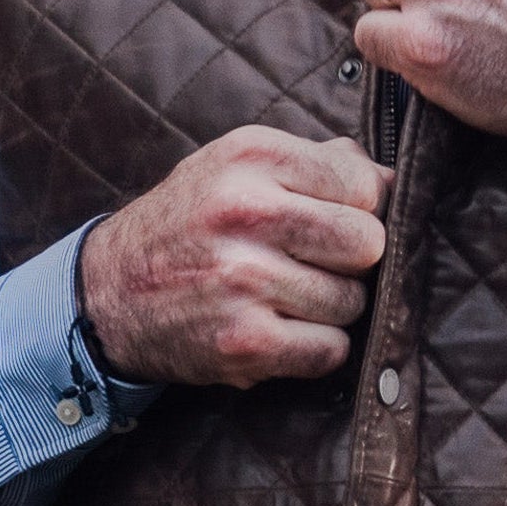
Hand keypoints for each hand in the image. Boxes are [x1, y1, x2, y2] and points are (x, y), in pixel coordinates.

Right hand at [78, 128, 392, 388]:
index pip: (364, 184)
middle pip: (367, 243)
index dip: (363, 209)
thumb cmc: (193, 224)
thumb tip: (396, 179)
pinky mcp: (244, 341)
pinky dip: (316, 348)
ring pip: (352, 301)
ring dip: (332, 307)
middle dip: (353, 260)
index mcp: (252, 157)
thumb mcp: (241, 167)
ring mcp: (243, 280)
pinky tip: (282, 330)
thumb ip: (321, 164)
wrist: (110, 293)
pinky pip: (331, 349)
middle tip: (318, 264)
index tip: (334, 220)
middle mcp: (245, 212)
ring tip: (287, 297)